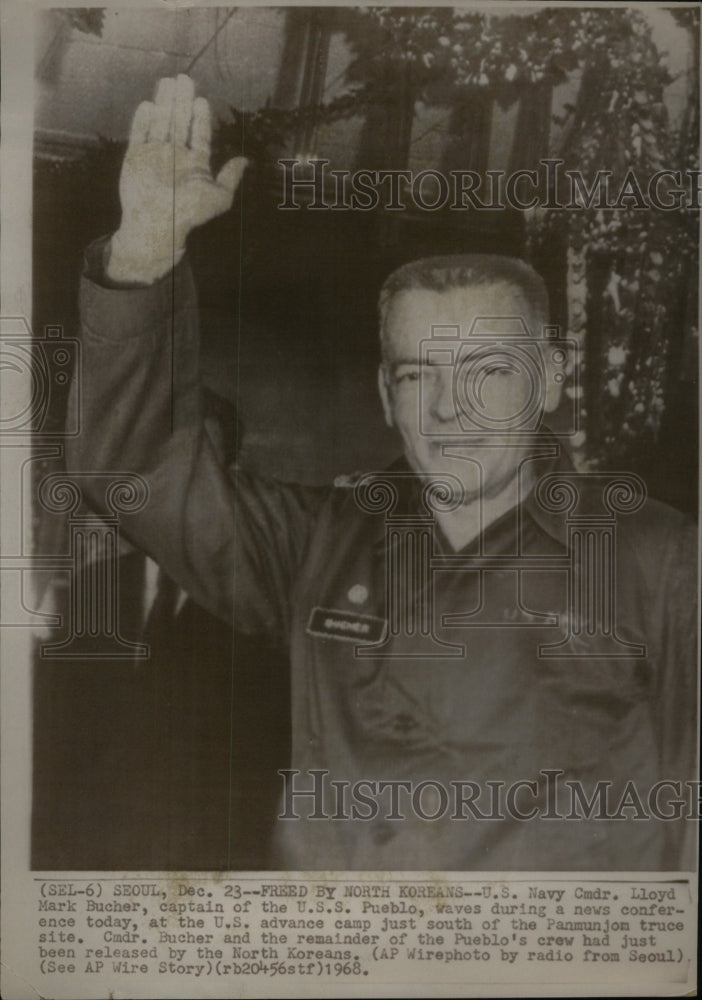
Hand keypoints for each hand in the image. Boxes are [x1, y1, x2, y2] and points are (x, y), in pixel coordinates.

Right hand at [108, 74, 246, 283]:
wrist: (157, 224)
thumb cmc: (190, 214)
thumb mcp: (220, 196)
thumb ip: (231, 177)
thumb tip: (246, 160)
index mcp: (194, 164)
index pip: (198, 135)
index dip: (200, 117)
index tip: (202, 100)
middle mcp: (174, 157)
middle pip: (179, 122)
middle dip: (182, 101)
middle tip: (185, 79)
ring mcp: (154, 156)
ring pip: (160, 122)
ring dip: (164, 102)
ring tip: (168, 82)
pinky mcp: (134, 158)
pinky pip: (139, 133)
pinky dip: (142, 119)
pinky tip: (148, 104)